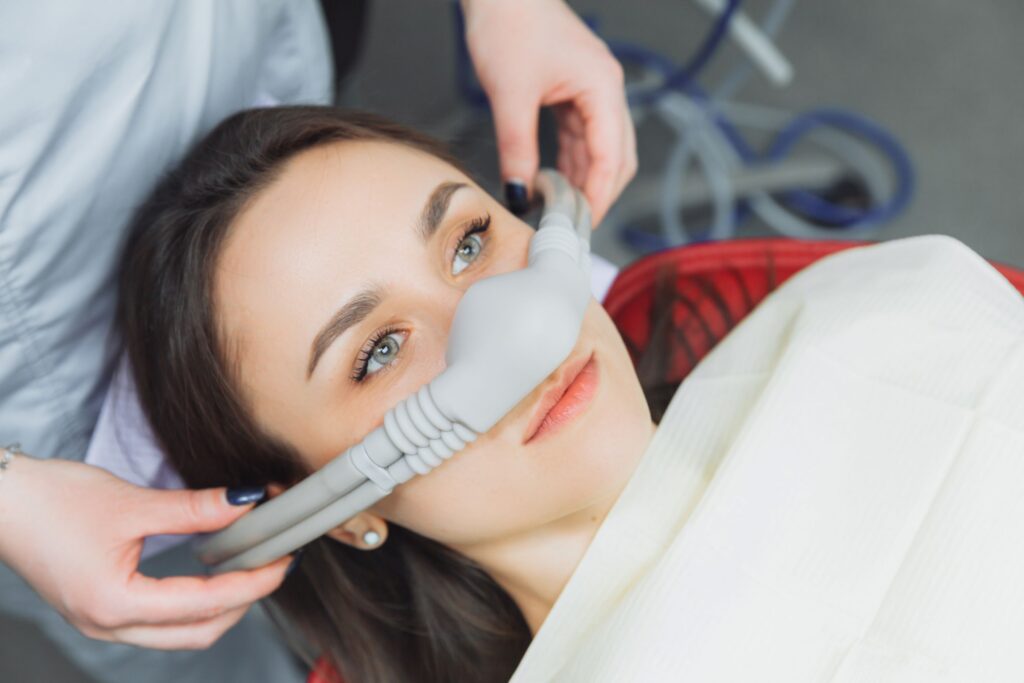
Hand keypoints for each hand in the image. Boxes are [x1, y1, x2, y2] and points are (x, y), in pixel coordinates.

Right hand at [0, 454, 290, 649]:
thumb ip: (195, 509)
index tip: (283, 559)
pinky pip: (161, 621)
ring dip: (221, 605)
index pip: (206, 604)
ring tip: (250, 565)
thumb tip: (248, 503)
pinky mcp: (101, 610)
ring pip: (182, 633)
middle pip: (199, 633)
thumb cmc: (51, 501)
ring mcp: (103, 623)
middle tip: (273, 563)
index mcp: (116, 604)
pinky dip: (195, 602)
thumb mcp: (132, 503)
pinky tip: (212, 571)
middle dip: (244, 602)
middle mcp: (109, 625)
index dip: (253, 582)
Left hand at [461, 0, 636, 225]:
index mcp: (602, 87)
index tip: (581, 227)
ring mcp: (593, 90)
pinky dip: (573, 162)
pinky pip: (583, 136)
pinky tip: (555, 181)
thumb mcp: (510, 95)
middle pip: (618, 157)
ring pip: (602, 149)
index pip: (612, 158)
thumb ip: (517, 150)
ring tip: (561, 210)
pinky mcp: (576, 90)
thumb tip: (520, 193)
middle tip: (573, 225)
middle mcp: (606, 89)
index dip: (598, 197)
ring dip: (585, 180)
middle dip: (599, 193)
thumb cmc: (509, 23)